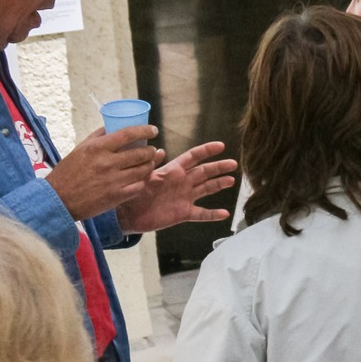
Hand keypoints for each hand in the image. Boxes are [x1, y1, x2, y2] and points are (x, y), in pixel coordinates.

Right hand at [48, 126, 161, 221]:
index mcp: (97, 148)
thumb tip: (113, 125)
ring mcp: (114, 180)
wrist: (58, 200)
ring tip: (148, 162)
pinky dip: (141, 181)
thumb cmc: (68, 172)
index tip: (153, 130)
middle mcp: (107, 163)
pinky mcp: (117, 196)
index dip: (145, 130)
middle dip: (151, 150)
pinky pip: (139, 186)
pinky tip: (140, 178)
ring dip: (150, 164)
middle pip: (141, 153)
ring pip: (144, 169)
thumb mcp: (80, 149)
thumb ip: (98, 136)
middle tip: (152, 150)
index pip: (128, 134)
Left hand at [116, 141, 237, 233]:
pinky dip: (213, 214)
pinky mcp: (184, 213)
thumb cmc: (132, 193)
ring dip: (219, 184)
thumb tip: (159, 151)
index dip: (206, 151)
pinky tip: (224, 214)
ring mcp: (185, 197)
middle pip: (205, 172)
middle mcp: (182, 182)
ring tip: (231, 181)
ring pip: (207, 189)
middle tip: (233, 163)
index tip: (220, 146)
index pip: (193, 157)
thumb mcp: (141, 177)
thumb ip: (151, 165)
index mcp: (173, 171)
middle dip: (219, 167)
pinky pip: (201, 214)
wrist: (127, 215)